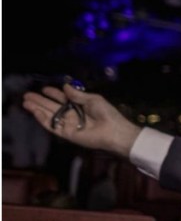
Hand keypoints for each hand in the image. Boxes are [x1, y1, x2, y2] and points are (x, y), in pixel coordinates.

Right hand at [22, 84, 141, 157]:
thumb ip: (77, 95)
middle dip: (40, 101)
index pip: (63, 99)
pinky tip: (35, 111)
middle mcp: (72, 115)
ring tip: (26, 102)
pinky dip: (43, 119)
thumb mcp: (93, 99)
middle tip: (27, 95)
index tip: (44, 89)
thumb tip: (65, 86)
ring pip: (49, 116)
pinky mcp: (67, 134)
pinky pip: (52, 126)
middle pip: (52, 107)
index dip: (53, 94)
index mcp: (80, 106)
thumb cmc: (107, 114)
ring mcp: (69, 125)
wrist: (114, 131)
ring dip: (37, 109)